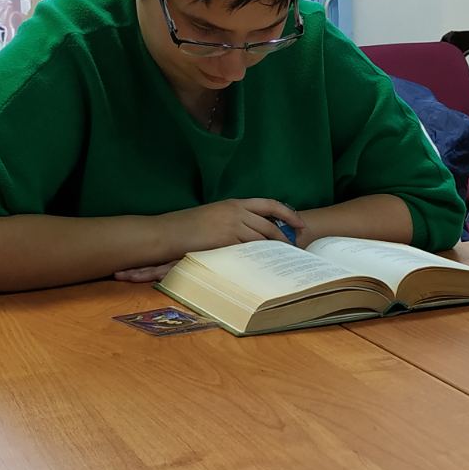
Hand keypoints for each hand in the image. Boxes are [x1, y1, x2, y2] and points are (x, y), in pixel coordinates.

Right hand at [113, 198, 303, 282]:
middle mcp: (236, 212)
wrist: (167, 232)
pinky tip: (265, 266)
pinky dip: (260, 258)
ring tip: (283, 261)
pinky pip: (249, 250)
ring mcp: (232, 226)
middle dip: (285, 237)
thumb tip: (248, 232)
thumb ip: (233, 220)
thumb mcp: (214, 216)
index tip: (300, 223)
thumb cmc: (187, 227)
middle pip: (270, 225)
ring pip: (262, 239)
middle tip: (295, 249)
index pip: (270, 204)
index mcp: (234, 203)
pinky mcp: (226, 240)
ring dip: (274, 250)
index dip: (288, 213)